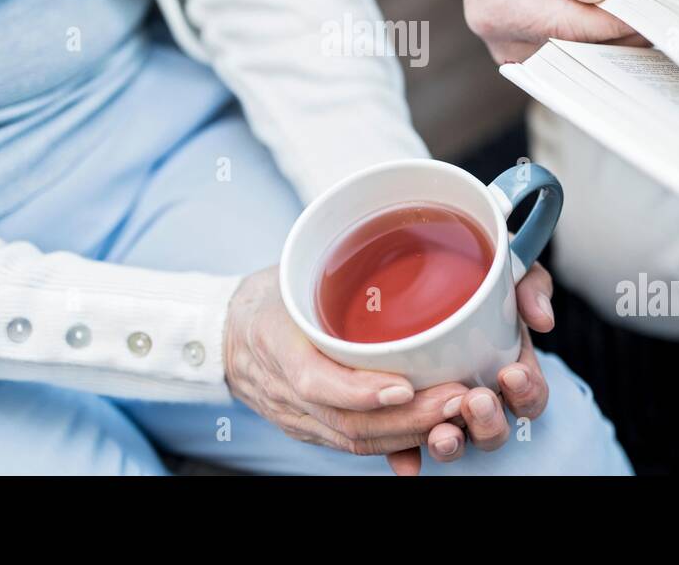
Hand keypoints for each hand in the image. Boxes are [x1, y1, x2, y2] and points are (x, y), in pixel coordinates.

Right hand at [223, 267, 469, 470]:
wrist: (222, 335)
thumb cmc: (267, 297)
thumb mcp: (292, 273)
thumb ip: (333, 267)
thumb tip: (392, 235)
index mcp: (274, 341)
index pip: (315, 381)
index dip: (361, 391)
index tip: (405, 386)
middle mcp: (283, 389)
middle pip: (347, 421)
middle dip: (409, 418)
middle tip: (456, 400)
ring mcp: (295, 415)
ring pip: (354, 439)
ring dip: (410, 434)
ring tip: (454, 415)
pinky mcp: (308, 427)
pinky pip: (351, 444)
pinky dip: (394, 443)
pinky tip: (429, 432)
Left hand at [385, 261, 558, 474]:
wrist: (408, 275)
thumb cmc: (467, 274)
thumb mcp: (502, 269)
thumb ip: (530, 284)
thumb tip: (542, 318)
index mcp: (507, 368)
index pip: (529, 395)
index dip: (526, 392)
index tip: (511, 373)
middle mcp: (478, 396)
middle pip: (494, 429)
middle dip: (490, 423)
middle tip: (476, 401)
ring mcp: (443, 410)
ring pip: (454, 442)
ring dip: (452, 444)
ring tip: (442, 435)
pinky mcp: (407, 417)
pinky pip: (407, 447)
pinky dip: (407, 456)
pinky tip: (404, 462)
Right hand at [464, 0, 678, 62]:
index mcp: (495, 8)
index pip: (565, 28)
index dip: (615, 20)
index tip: (658, 5)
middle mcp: (506, 39)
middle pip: (581, 51)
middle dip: (633, 28)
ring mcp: (528, 50)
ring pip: (596, 55)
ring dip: (639, 28)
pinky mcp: (553, 50)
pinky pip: (598, 47)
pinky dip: (630, 26)